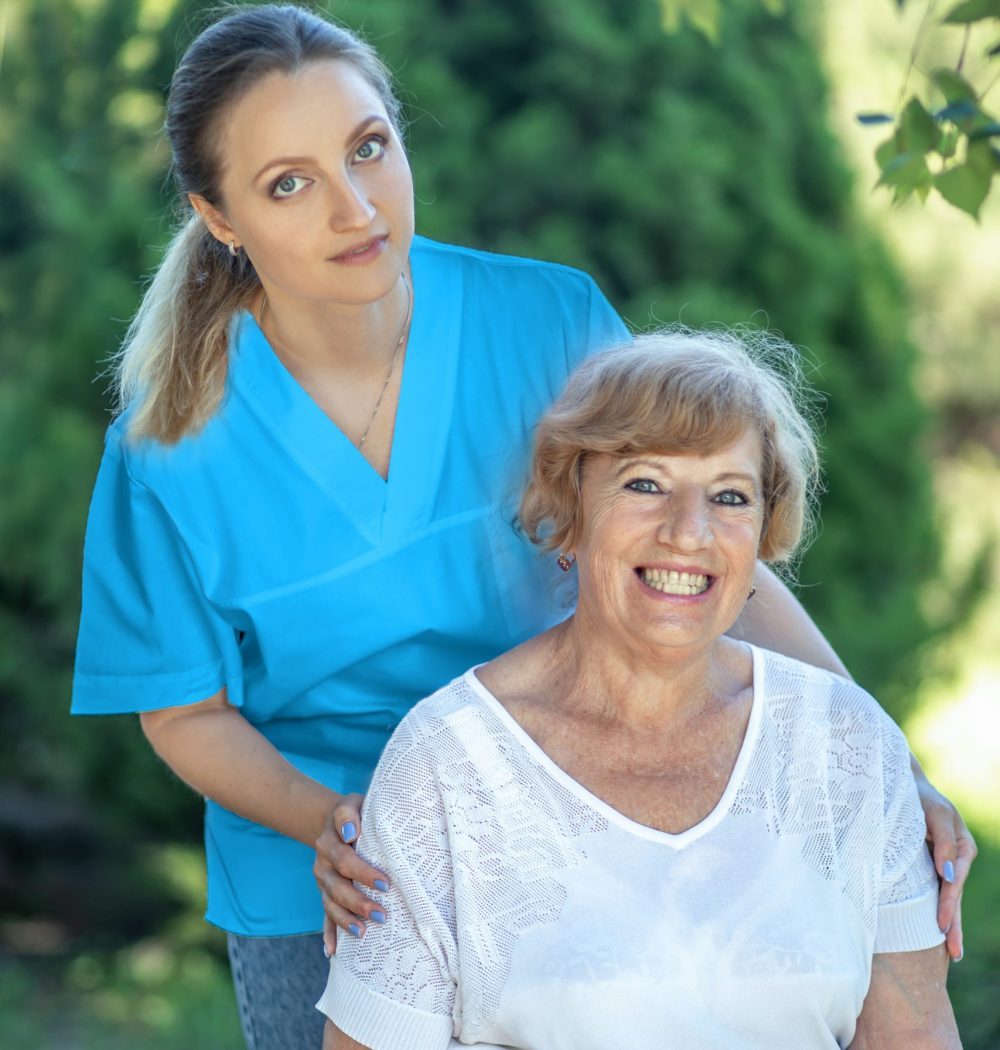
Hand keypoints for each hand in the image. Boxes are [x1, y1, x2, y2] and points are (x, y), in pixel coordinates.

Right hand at [313, 793, 390, 956]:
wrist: (332, 821)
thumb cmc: (354, 813)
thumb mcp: (351, 803)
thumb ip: (350, 814)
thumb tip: (353, 833)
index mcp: (329, 841)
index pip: (346, 860)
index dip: (364, 872)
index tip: (386, 883)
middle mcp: (323, 863)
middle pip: (338, 887)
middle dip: (359, 902)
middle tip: (382, 915)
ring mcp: (322, 881)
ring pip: (330, 904)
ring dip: (346, 920)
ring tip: (363, 932)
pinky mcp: (324, 893)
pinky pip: (324, 915)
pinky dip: (328, 933)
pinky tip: (333, 952)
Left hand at [914, 770, 976, 961]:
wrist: (902, 783)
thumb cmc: (919, 795)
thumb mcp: (935, 813)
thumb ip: (942, 841)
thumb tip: (948, 876)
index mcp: (962, 848)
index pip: (954, 883)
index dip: (947, 904)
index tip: (941, 926)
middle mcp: (955, 859)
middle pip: (954, 896)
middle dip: (953, 924)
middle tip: (953, 953)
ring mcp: (941, 863)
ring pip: (945, 897)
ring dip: (948, 922)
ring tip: (952, 952)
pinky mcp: (926, 863)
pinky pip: (932, 889)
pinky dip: (935, 908)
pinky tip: (936, 928)